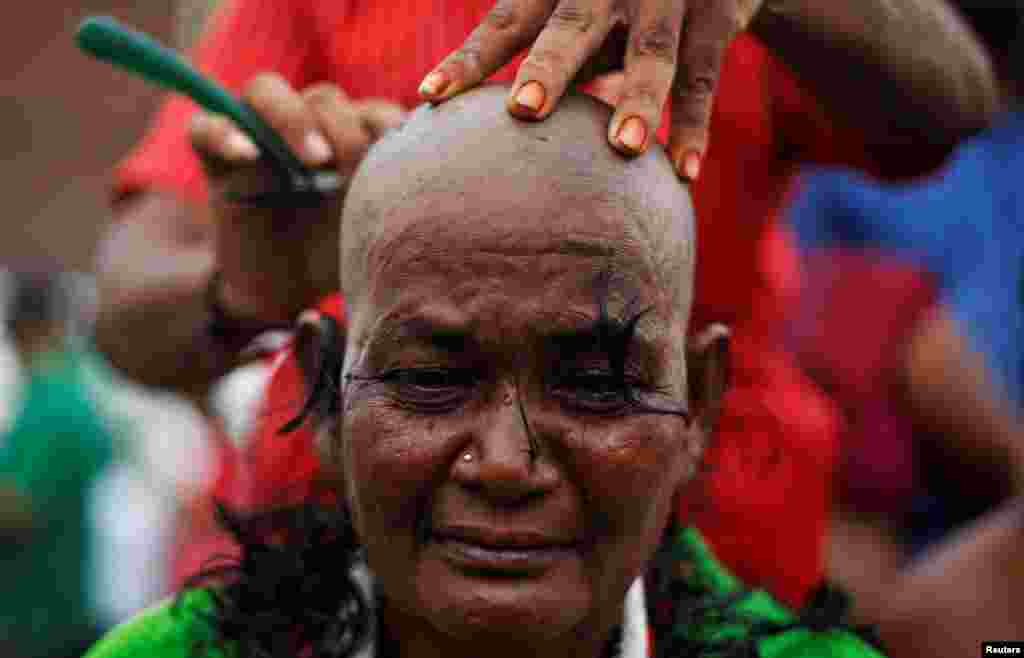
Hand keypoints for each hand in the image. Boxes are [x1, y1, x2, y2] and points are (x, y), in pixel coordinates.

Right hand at [190, 74, 404, 323]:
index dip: (386, 124)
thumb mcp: (373, 230)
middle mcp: (306, 129)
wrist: (285, 294)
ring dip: (293, 118)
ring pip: (266, 90)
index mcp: (349, 140)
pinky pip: (206, 126)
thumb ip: (400, 200)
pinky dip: (224, 132)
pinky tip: (246, 156)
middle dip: (344, 126)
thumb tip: (447, 180)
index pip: (370, 110)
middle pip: (323, 96)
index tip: (398, 156)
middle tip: (350, 165)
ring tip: (314, 161)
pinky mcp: (217, 160)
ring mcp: (258, 138)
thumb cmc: (336, 257)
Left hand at [418, 0, 763, 179]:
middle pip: (573, 25)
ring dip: (638, 98)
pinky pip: (702, 77)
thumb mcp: (573, 10)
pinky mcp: (715, 18)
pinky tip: (684, 172)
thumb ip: (538, 53)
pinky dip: (693, 125)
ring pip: (651, 50)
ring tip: (623, 148)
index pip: (505, 24)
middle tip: (523, 109)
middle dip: (550, 66)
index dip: (469, 59)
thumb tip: (476, 136)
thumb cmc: (616, 4)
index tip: (430, 97)